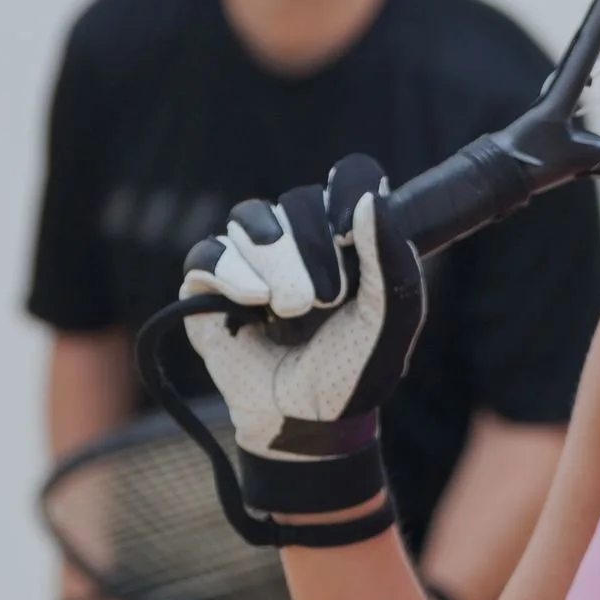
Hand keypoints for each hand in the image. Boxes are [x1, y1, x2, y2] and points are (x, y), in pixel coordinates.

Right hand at [180, 155, 425, 462]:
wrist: (307, 422)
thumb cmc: (352, 372)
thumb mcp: (390, 321)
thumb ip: (391, 261)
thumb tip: (371, 198)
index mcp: (348, 239)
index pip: (350, 176)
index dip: (349, 186)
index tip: (353, 228)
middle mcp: (299, 240)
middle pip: (298, 200)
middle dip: (313, 246)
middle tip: (328, 299)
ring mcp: (252, 261)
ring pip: (251, 219)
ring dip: (276, 260)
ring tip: (292, 308)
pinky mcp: (208, 287)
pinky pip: (207, 254)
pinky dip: (231, 272)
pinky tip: (255, 301)